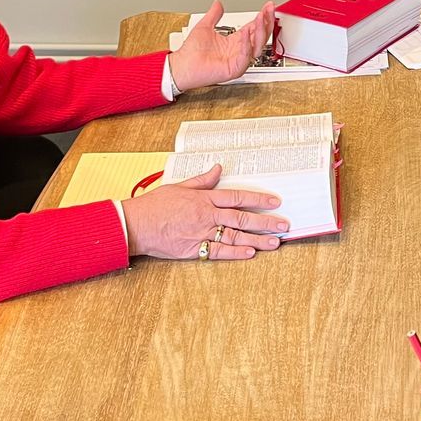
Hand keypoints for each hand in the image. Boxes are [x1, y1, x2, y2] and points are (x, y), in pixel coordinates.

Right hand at [122, 167, 289, 260]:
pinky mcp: (195, 249)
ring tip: (275, 242)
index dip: (258, 199)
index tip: (275, 201)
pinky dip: (236, 252)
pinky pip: (219, 251)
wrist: (136, 224)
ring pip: (235, 236)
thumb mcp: (180, 186)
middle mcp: (207, 215)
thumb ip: (202, 180)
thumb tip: (219, 168)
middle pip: (242, 218)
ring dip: (257, 239)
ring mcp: (202, 233)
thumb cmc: (155, 205)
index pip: (237, 197)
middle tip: (283, 224)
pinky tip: (251, 253)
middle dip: (266, 221)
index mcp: (204, 198)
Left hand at [170, 0, 276, 92]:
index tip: (268, 6)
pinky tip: (246, 32)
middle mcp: (239, 51)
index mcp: (234, 42)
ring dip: (261, 31)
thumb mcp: (204, 26)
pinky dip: (247, 44)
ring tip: (261, 17)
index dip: (262, 17)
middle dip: (266, 22)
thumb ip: (214, 15)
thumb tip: (218, 4)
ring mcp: (239, 60)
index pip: (254, 28)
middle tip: (269, 9)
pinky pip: (246, 56)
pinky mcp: (235, 69)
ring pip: (258, 46)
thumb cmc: (192, 52)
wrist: (182, 65)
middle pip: (260, 36)